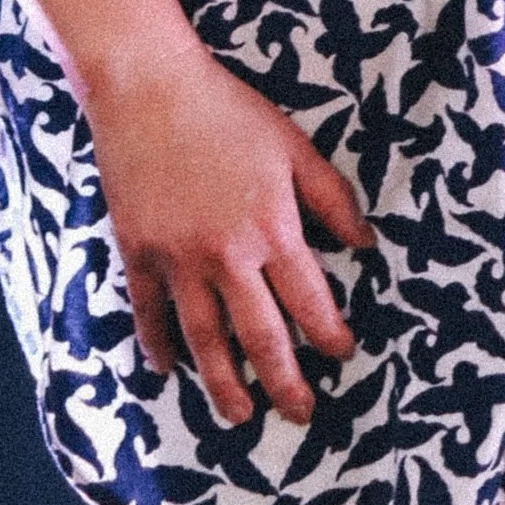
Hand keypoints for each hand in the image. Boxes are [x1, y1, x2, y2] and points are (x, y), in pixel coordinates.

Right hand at [10, 0, 369, 426]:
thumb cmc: (228, 110)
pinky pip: (150, 313)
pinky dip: (158, 345)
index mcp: (272, 228)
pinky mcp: (138, 253)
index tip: (342, 356)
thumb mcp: (293, 146)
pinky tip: (168, 370)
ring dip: (224, 384)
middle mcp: (227, 255)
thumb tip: (366, 244)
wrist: (149, 87)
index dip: (329, 335)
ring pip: (205, 339)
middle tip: (301, 415)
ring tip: (239, 416)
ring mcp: (178, 259)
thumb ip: (332, 199)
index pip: (310, 301)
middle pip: (261, 336)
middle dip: (284, 382)